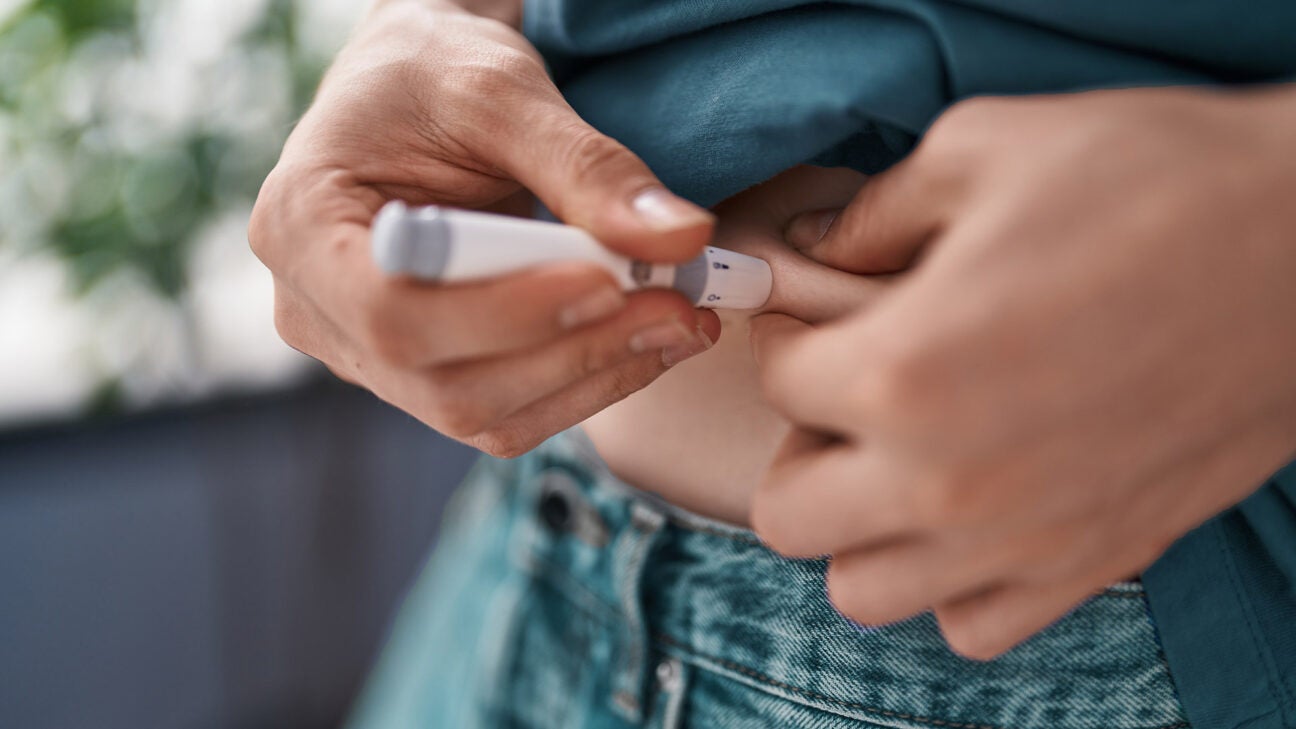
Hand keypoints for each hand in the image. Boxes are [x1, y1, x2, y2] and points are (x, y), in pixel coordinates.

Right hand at [249, 0, 717, 456]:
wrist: (419, 87)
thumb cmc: (436, 71)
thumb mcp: (503, 92)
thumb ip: (587, 166)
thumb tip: (683, 239)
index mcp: (299, 226)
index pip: (392, 313)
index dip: (504, 315)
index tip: (606, 280)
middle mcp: (316, 310)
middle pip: (442, 383)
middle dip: (571, 351)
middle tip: (677, 307)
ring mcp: (366, 354)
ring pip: (482, 413)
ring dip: (592, 378)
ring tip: (680, 323)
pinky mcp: (421, 371)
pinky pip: (504, 409)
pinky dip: (584, 382)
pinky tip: (646, 339)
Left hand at [750, 85, 1295, 658]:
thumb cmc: (1151, 180)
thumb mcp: (982, 148)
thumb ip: (875, 214)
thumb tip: (816, 254)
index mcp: (899, 370)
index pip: (778, 382)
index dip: (790, 336)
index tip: (818, 315)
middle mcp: (944, 480)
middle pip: (787, 515)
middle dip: (799, 449)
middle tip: (844, 397)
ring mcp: (1019, 538)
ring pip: (864, 592)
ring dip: (860, 530)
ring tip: (900, 463)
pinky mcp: (1092, 563)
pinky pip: (974, 628)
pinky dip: (953, 583)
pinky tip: (978, 512)